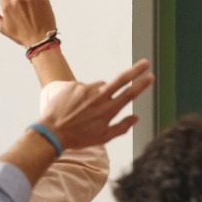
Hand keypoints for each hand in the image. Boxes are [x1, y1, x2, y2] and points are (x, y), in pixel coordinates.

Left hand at [37, 61, 153, 149]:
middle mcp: (98, 98)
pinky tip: (74, 106)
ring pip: (99, 86)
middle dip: (135, 70)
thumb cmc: (78, 137)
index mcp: (107, 110)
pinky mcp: (73, 86)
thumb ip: (122, 127)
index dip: (141, 84)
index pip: (129, 94)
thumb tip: (136, 117)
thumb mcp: (102, 138)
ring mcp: (85, 90)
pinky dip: (82, 94)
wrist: (51, 132)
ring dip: (99, 93)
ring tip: (86, 108)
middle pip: (121, 79)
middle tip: (145, 63)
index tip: (150, 76)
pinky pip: (83, 87)